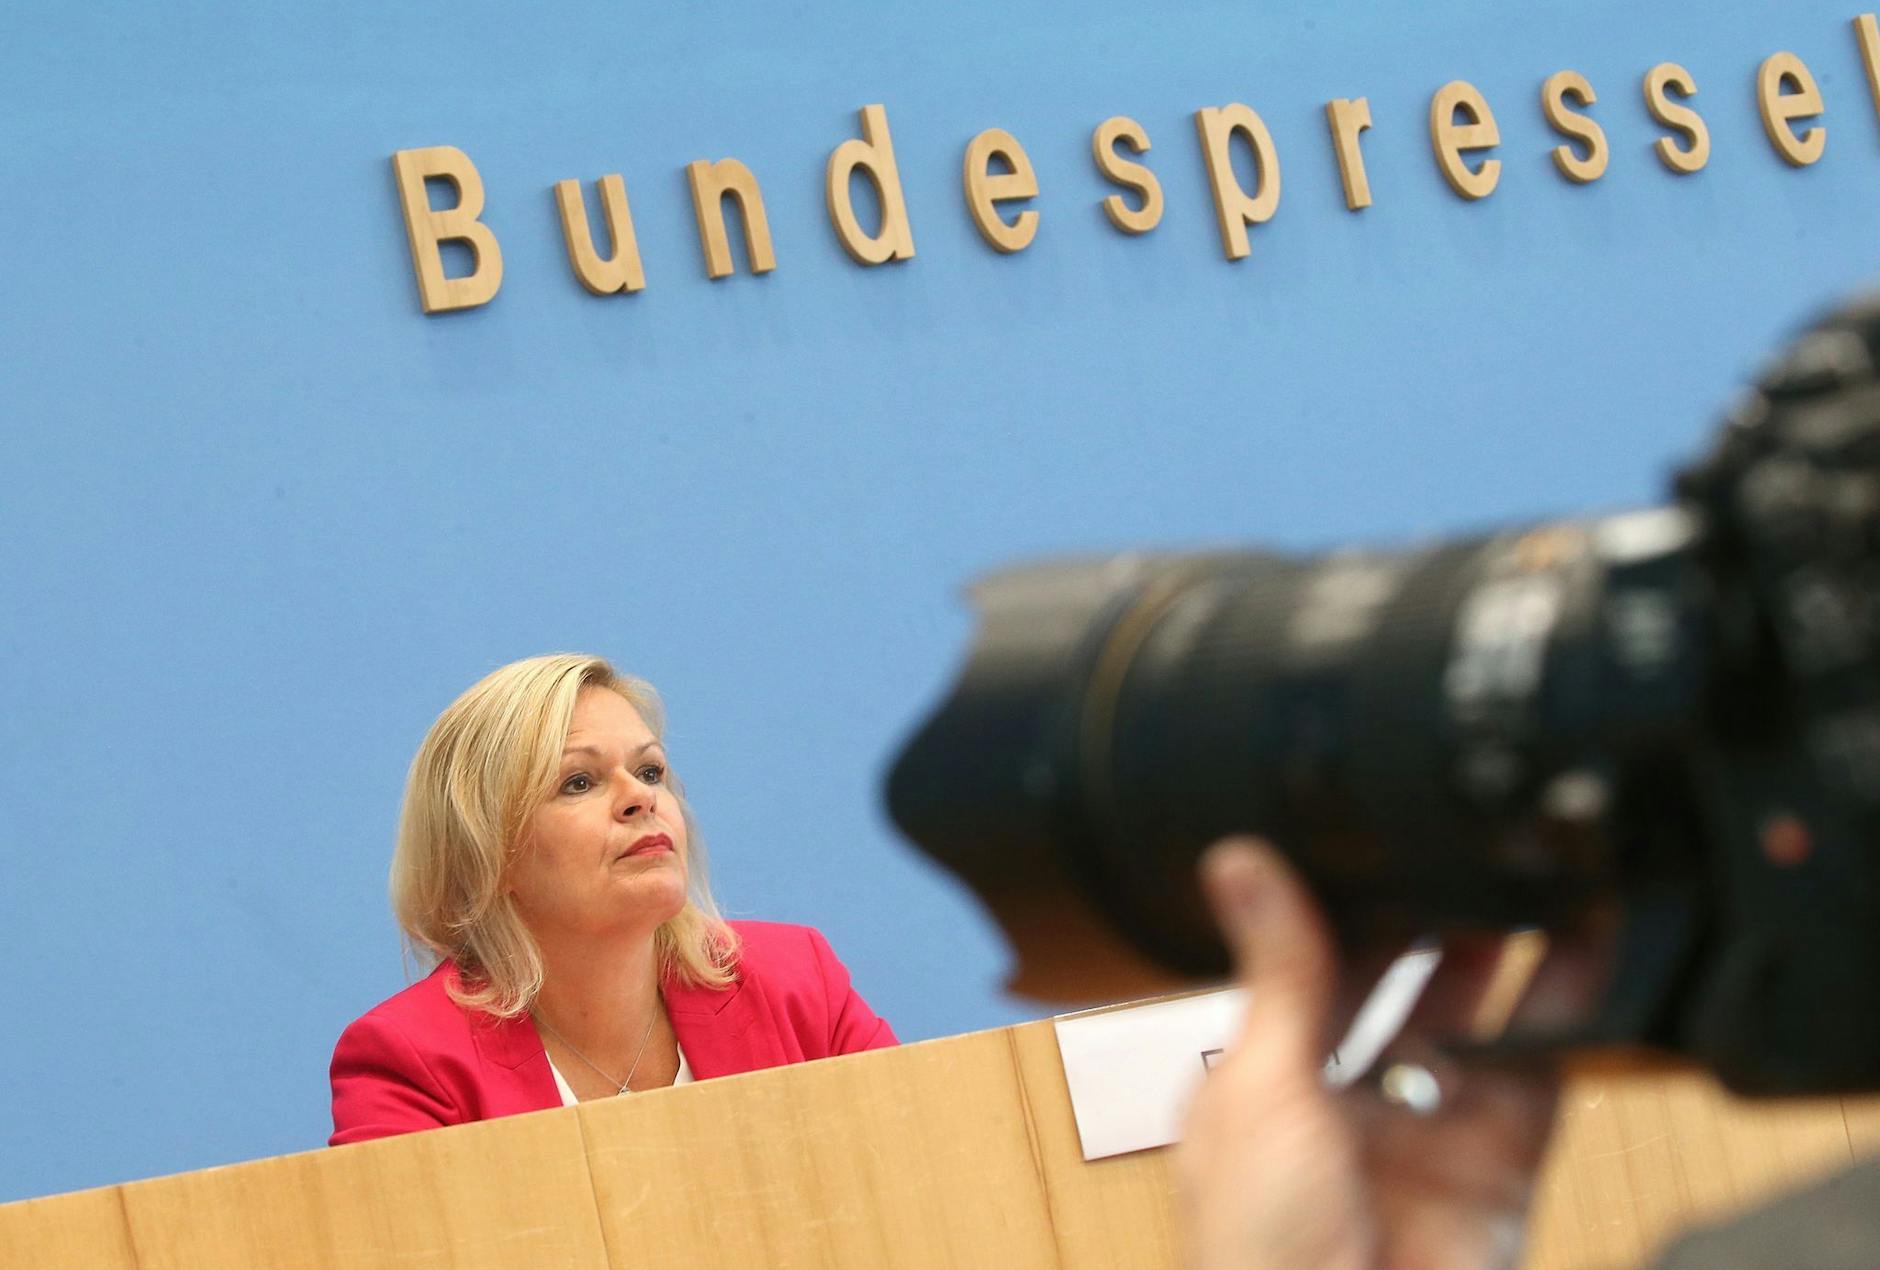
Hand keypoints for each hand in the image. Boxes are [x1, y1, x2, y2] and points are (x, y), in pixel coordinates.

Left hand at [1175, 839, 1568, 1269]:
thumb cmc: (1254, 1256)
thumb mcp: (1262, 1088)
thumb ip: (1278, 974)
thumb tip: (1239, 863)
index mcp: (1260, 1082)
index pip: (1309, 971)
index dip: (1348, 906)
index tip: (1378, 832)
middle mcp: (1340, 1107)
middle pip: (1400, 993)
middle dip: (1437, 924)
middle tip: (1471, 843)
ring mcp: (1420, 1139)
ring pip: (1476, 1029)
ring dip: (1510, 958)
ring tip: (1538, 872)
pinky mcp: (1493, 1173)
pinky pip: (1536, 1082)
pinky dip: (1565, 1021)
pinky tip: (1585, 954)